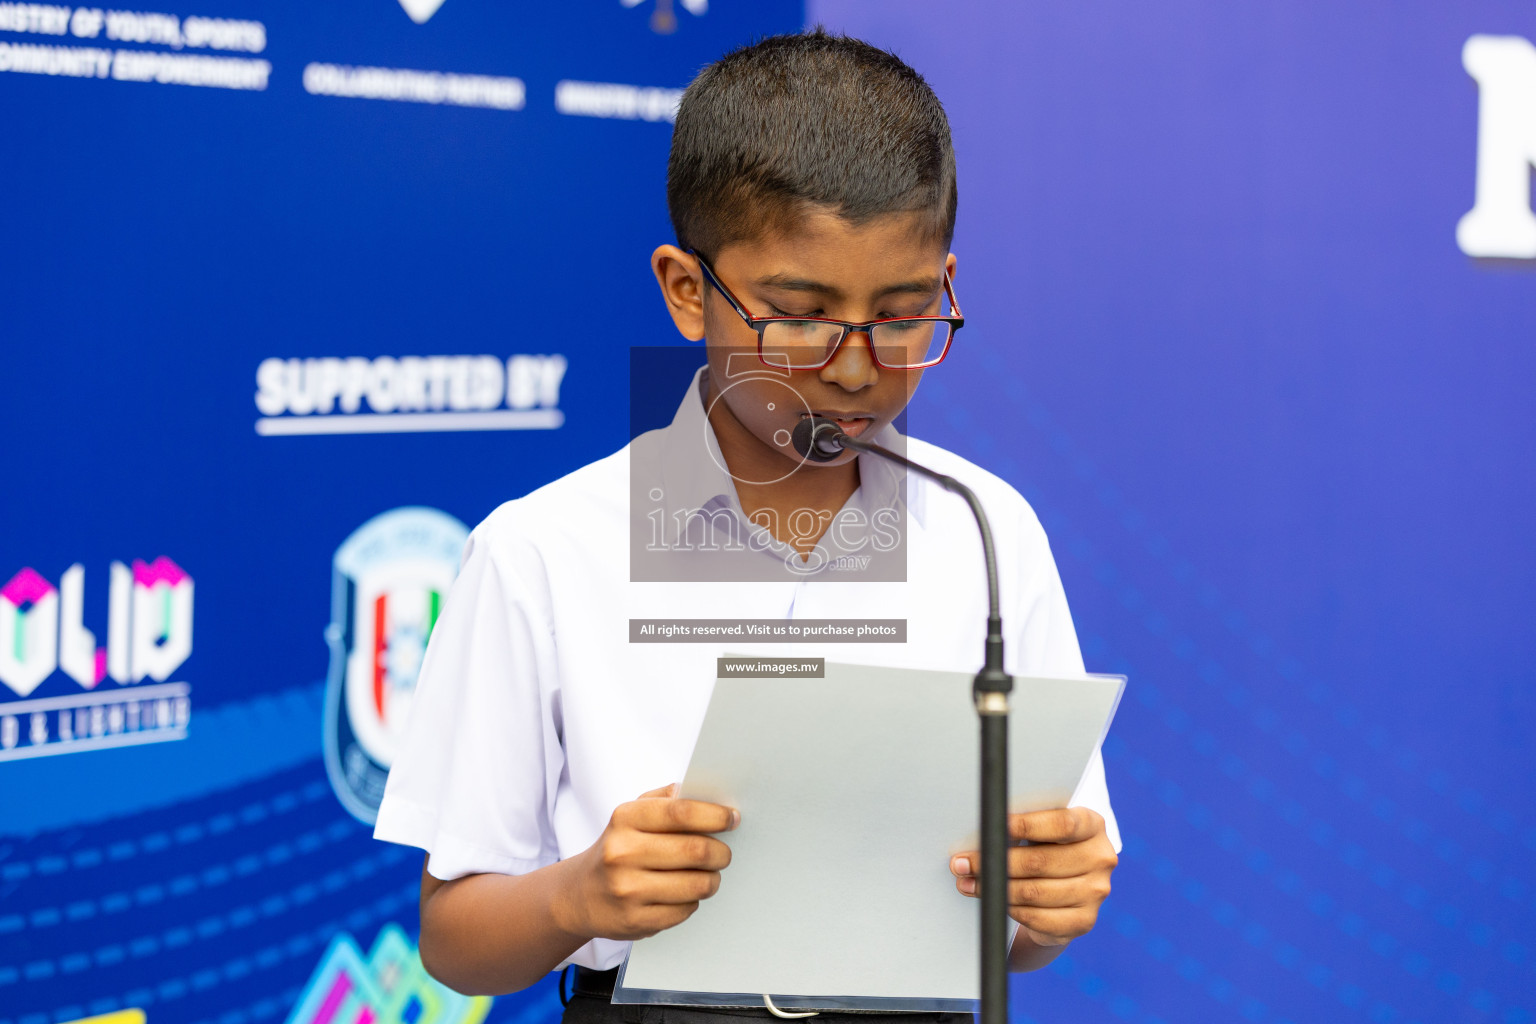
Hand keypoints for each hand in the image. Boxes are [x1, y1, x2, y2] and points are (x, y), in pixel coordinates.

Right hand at [560, 784, 737, 940]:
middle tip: (724, 853)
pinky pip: (686, 910)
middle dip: (720, 852)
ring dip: (712, 879)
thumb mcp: (632, 814)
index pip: (680, 812)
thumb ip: (667, 799)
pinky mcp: (636, 920)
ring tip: (708, 874)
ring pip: (696, 884)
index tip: (732, 818)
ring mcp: (628, 889)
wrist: (581, 894)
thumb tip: (707, 793)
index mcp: (625, 819)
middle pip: (695, 850)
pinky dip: (693, 901)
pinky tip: (683, 893)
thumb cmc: (618, 848)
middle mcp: (623, 853)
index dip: (714, 815)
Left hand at [948, 807, 1115, 947]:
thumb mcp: (1042, 828)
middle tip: (962, 863)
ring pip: (1035, 892)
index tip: (993, 826)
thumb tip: (982, 827)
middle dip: (995, 862)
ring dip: (995, 889)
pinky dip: (1011, 909)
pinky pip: (1039, 918)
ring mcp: (1095, 892)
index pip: (1062, 823)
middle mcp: (1101, 858)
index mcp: (1093, 825)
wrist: (1065, 887)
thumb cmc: (1045, 846)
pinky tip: (994, 901)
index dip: (1025, 825)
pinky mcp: (1084, 921)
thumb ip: (1023, 824)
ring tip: (968, 883)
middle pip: (1041, 861)